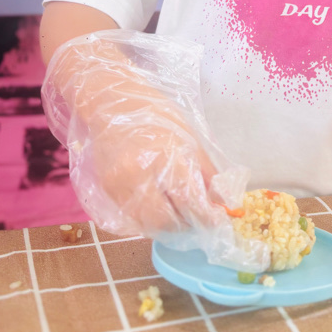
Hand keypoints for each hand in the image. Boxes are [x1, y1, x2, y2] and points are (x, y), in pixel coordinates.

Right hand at [43, 33, 223, 237]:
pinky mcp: (109, 191)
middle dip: (189, 224)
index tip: (219, 221)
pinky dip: (150, 221)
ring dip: (170, 226)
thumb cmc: (156, 115)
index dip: (206, 217)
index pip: (189, 199)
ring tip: (181, 214)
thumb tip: (222, 201)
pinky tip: (161, 208)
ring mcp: (120, 185)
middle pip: (168, 220)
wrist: (112, 105)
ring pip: (149, 225)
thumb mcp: (189, 135)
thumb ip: (206, 170)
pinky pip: (133, 219)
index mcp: (165, 155)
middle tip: (201, 219)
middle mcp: (139, 174)